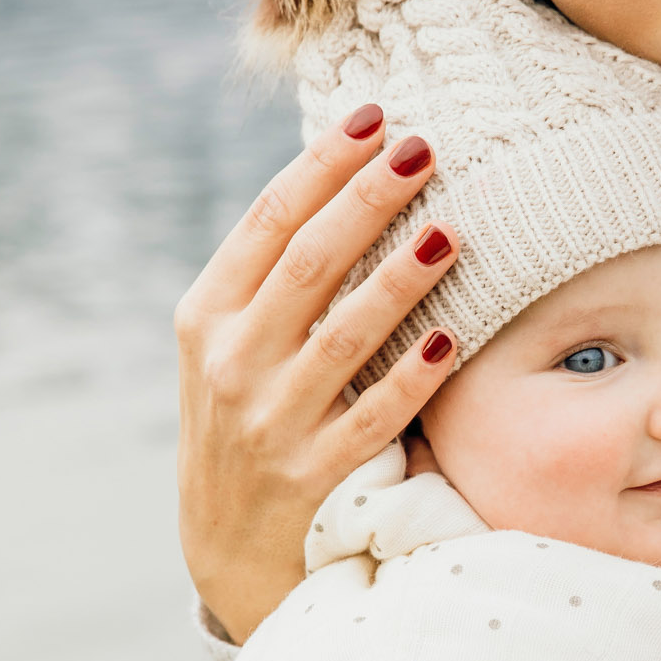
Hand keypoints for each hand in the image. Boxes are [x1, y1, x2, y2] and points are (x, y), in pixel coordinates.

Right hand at [175, 111, 459, 642]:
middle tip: (425, 148)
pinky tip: (451, 339)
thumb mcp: (227, 343)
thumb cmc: (243, 415)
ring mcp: (270, 422)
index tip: (375, 117)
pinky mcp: (311, 474)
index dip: (323, 164)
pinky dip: (411, 378)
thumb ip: (270, 275)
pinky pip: (372, 418)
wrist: (223, 543)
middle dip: (368, 199)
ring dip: (401, 278)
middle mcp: (231, 362)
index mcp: (207, 315)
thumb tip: (345, 175)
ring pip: (344, 336)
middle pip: (309, 263)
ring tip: (453, 229)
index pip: (269, 221)